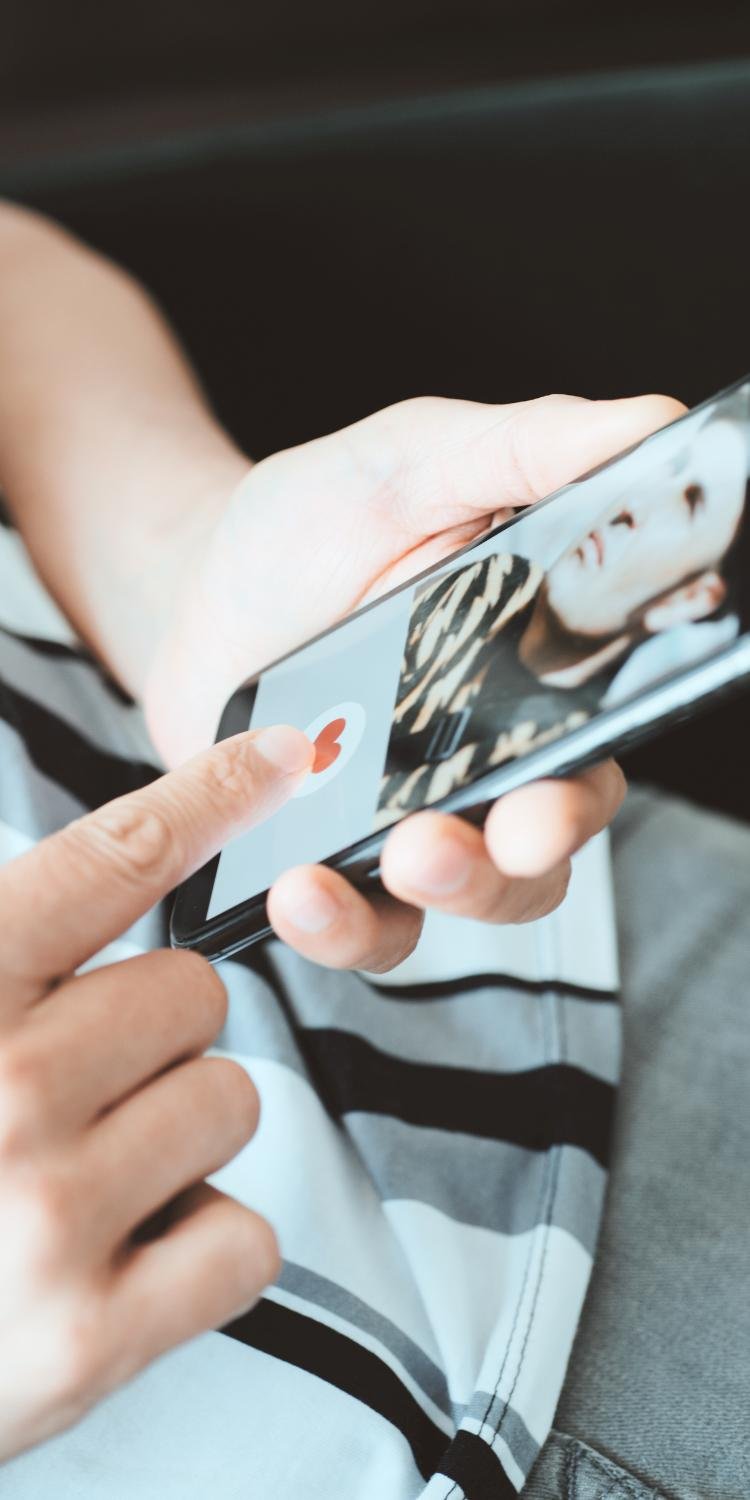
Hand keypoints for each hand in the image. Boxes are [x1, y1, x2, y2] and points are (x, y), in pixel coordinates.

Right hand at [0, 724, 311, 1460]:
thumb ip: (10, 944)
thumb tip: (130, 854)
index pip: (109, 860)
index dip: (209, 793)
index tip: (284, 755)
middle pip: (196, 993)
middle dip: (150, 1037)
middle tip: (65, 1094)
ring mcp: (46, 1216)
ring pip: (232, 1104)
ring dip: (173, 1140)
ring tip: (75, 1183)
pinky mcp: (91, 1338)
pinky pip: (244, 1237)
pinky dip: (193, 1250)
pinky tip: (109, 1264)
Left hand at [142, 392, 681, 972]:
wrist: (196, 578)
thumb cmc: (316, 521)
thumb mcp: (416, 461)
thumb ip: (530, 448)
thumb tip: (655, 423)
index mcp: (530, 681)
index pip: (586, 761)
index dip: (574, 801)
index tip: (539, 810)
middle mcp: (482, 763)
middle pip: (533, 858)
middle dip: (501, 870)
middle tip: (447, 848)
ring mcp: (403, 818)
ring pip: (453, 904)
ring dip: (424, 906)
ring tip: (365, 872)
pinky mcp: (328, 853)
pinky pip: (355, 921)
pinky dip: (334, 924)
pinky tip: (295, 893)